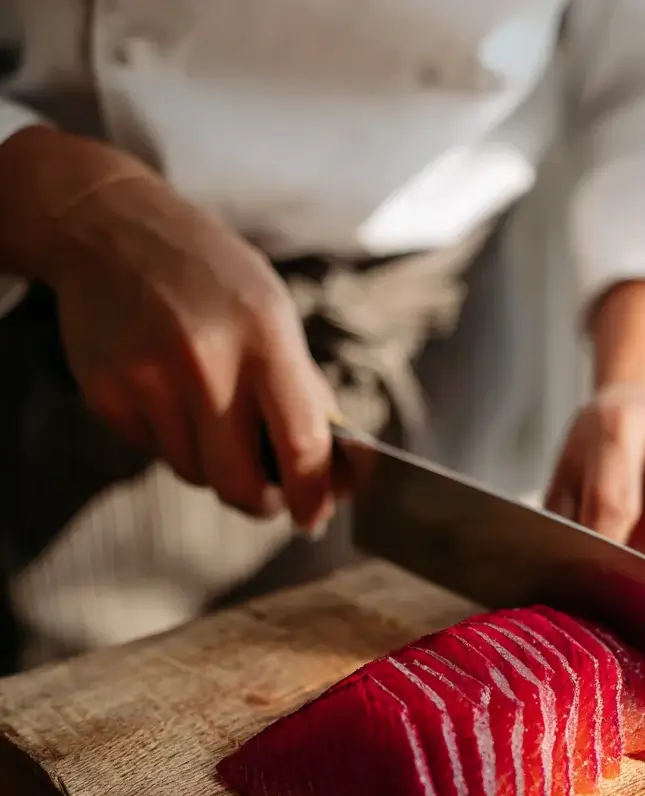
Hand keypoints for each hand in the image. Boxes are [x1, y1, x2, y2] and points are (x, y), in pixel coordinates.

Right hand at [35, 140, 338, 527]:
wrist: (108, 228)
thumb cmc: (208, 274)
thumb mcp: (272, 310)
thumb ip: (302, 386)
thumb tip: (333, 466)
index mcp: (264, 338)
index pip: (302, 445)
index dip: (314, 495)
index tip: (316, 514)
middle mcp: (206, 362)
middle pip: (239, 484)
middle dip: (261, 502)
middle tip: (269, 496)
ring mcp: (149, 380)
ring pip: (195, 473)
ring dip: (211, 463)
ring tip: (207, 410)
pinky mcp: (107, 394)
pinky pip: (153, 451)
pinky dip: (169, 439)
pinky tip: (165, 390)